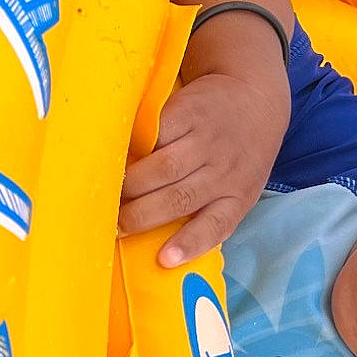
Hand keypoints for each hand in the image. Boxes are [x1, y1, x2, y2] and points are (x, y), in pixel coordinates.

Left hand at [118, 11, 289, 266]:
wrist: (259, 104)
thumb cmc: (206, 105)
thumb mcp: (181, 99)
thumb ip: (152, 123)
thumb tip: (105, 150)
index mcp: (190, 114)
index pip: (150, 138)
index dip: (123, 158)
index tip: (96, 172)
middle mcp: (208, 146)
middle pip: (162, 171)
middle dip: (127, 192)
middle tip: (98, 206)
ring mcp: (225, 175)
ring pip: (181, 199)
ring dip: (146, 217)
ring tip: (118, 229)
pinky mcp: (239, 200)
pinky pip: (214, 225)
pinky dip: (190, 243)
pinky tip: (167, 258)